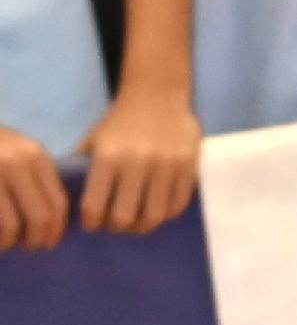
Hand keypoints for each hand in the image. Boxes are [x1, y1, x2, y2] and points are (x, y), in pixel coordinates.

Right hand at [0, 127, 64, 250]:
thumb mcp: (18, 151)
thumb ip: (36, 176)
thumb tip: (53, 219)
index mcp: (36, 156)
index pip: (58, 201)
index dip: (56, 228)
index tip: (50, 242)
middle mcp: (17, 164)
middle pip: (40, 217)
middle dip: (37, 240)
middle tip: (30, 247)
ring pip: (11, 225)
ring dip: (10, 242)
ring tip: (6, 244)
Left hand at [75, 88, 201, 234]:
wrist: (158, 96)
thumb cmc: (120, 122)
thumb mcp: (94, 141)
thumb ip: (85, 170)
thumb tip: (79, 204)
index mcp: (108, 156)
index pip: (94, 204)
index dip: (91, 222)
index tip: (91, 225)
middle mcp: (137, 162)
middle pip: (124, 216)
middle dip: (117, 228)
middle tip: (115, 225)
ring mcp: (166, 166)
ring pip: (154, 215)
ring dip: (143, 226)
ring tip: (138, 222)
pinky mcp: (189, 167)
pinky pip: (177, 205)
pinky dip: (166, 214)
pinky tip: (157, 209)